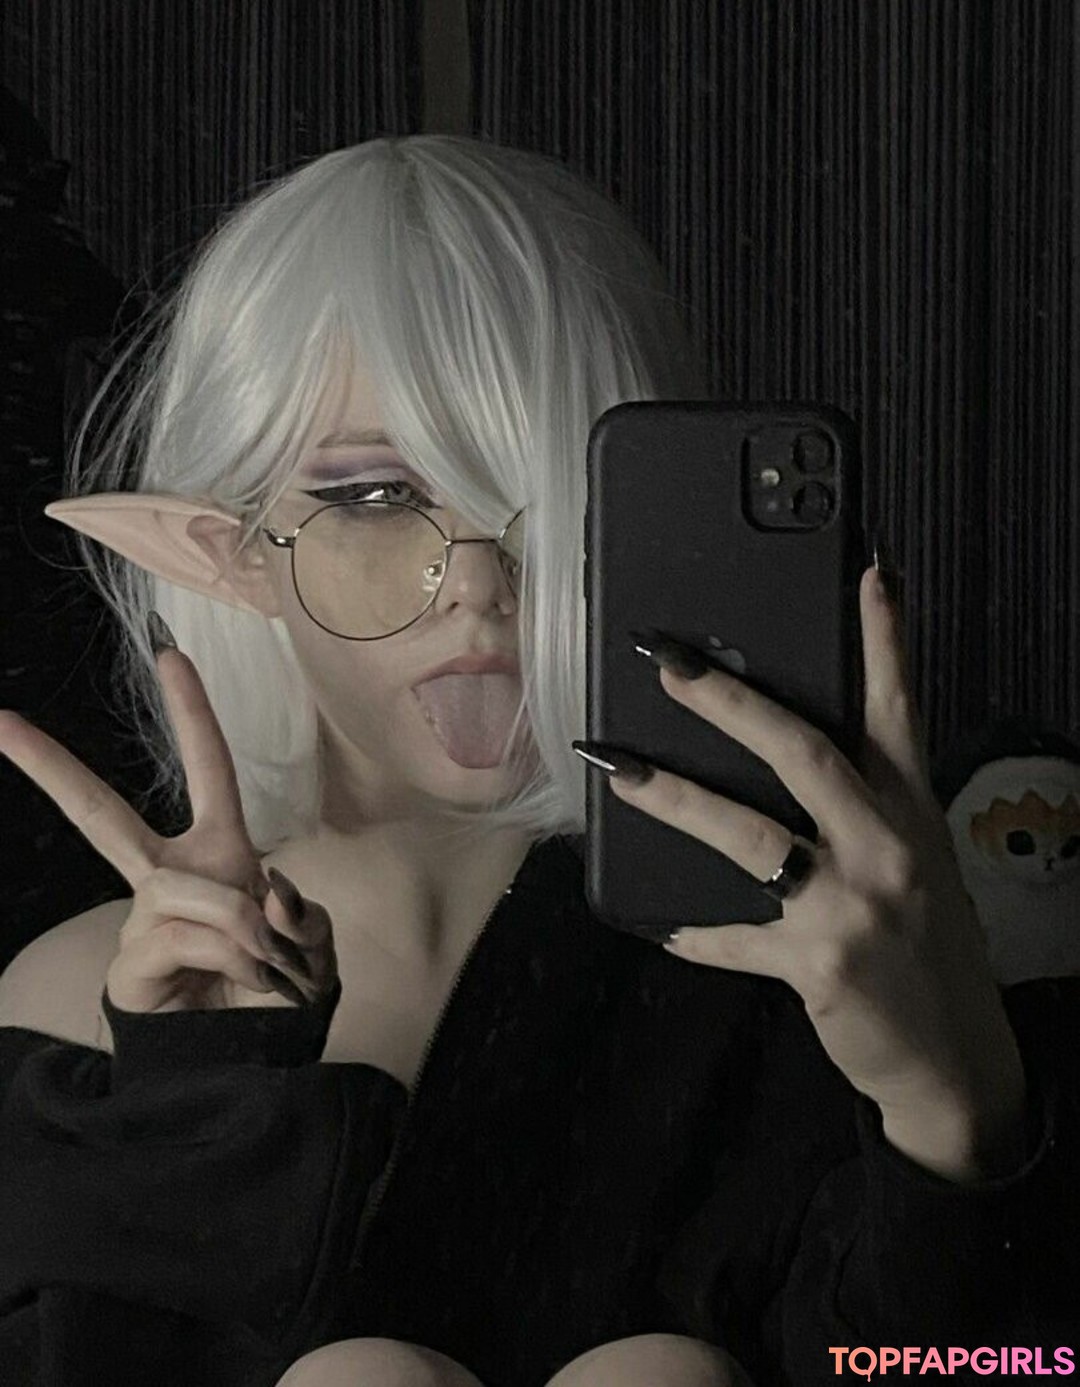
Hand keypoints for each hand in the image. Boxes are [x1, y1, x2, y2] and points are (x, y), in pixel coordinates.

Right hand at [0, 640, 336, 1013]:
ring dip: (249, 928)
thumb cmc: (279, 986)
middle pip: (102, 815)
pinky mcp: (132, 961)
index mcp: (220, 853)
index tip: (168, 654)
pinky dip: (236, 955)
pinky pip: (192, 935)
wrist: (253, 1054)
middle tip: (0, 722)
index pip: (208, 769)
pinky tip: (241, 977)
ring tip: (266, 963)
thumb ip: (297, 912)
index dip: (191, 713)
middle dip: (52, 769)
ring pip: (194, 891)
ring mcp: (146, 917)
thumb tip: (261, 889)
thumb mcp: (310, 942)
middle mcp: (172, 876)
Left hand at [605, 567, 1025, 1178]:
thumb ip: (865, 810)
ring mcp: (853, 906)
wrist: (956, 1059)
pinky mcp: (817, 964)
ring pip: (749, 833)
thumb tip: (788, 759)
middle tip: (667, 663)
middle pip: (802, 752)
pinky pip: (734, 938)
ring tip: (619, 768)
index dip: (885, 641)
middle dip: (728, 702)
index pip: (900, 710)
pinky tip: (659, 926)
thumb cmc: (930, 947)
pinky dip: (695, 932)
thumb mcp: (918, 861)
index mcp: (913, 813)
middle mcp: (887, 847)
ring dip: (675, 796)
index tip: (867, 574)